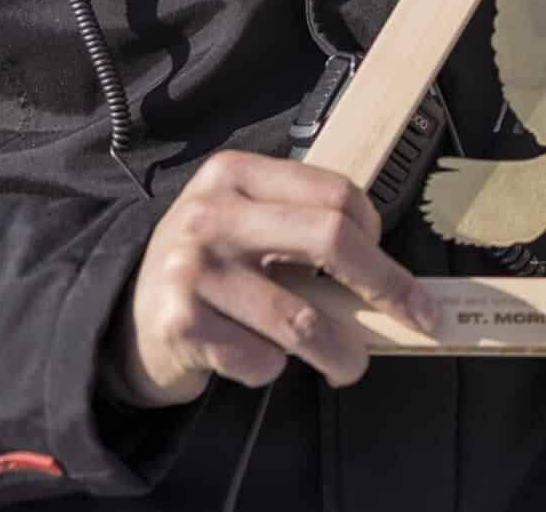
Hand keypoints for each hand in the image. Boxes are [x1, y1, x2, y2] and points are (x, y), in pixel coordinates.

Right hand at [108, 150, 434, 405]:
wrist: (128, 319)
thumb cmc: (212, 270)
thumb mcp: (249, 228)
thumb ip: (307, 235)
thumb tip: (396, 284)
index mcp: (235, 173)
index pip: (335, 194)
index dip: (378, 236)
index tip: (393, 270)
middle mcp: (212, 212)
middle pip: (331, 239)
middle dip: (386, 285)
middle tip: (417, 317)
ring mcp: (193, 268)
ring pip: (302, 319)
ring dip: (340, 353)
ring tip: (348, 366)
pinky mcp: (181, 324)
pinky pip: (260, 359)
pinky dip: (271, 370)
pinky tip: (253, 358)